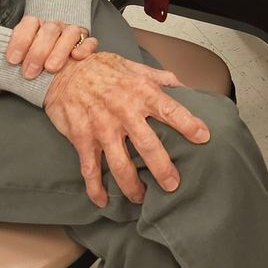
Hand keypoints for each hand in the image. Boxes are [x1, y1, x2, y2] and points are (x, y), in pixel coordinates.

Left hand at [0, 15, 100, 94]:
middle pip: (48, 30)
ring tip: (51, 68)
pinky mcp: (87, 41)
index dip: (20, 40)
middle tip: (30, 72)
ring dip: (60, 50)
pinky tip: (77, 58)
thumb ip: (4, 72)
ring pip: (69, 33)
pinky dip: (85, 48)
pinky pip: (90, 41)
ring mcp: (71, 32)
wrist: (59, 39)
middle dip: (38, 51)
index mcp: (35, 26)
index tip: (12, 60)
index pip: (28, 24)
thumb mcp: (18, 58)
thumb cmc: (34, 52)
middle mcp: (54, 26)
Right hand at [43, 50, 209, 206]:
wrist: (63, 70)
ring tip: (142, 198)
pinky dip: (95, 188)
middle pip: (148, 145)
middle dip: (162, 168)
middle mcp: (123, 111)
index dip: (188, 124)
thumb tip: (184, 87)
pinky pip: (90, 169)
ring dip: (131, 185)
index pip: (170, 110)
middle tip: (173, 185)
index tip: (203, 137)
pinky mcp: (82, 138)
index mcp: (140, 92)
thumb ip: (160, 78)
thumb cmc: (101, 68)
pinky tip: (102, 201)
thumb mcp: (133, 67)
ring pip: (120, 164)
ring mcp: (101, 127)